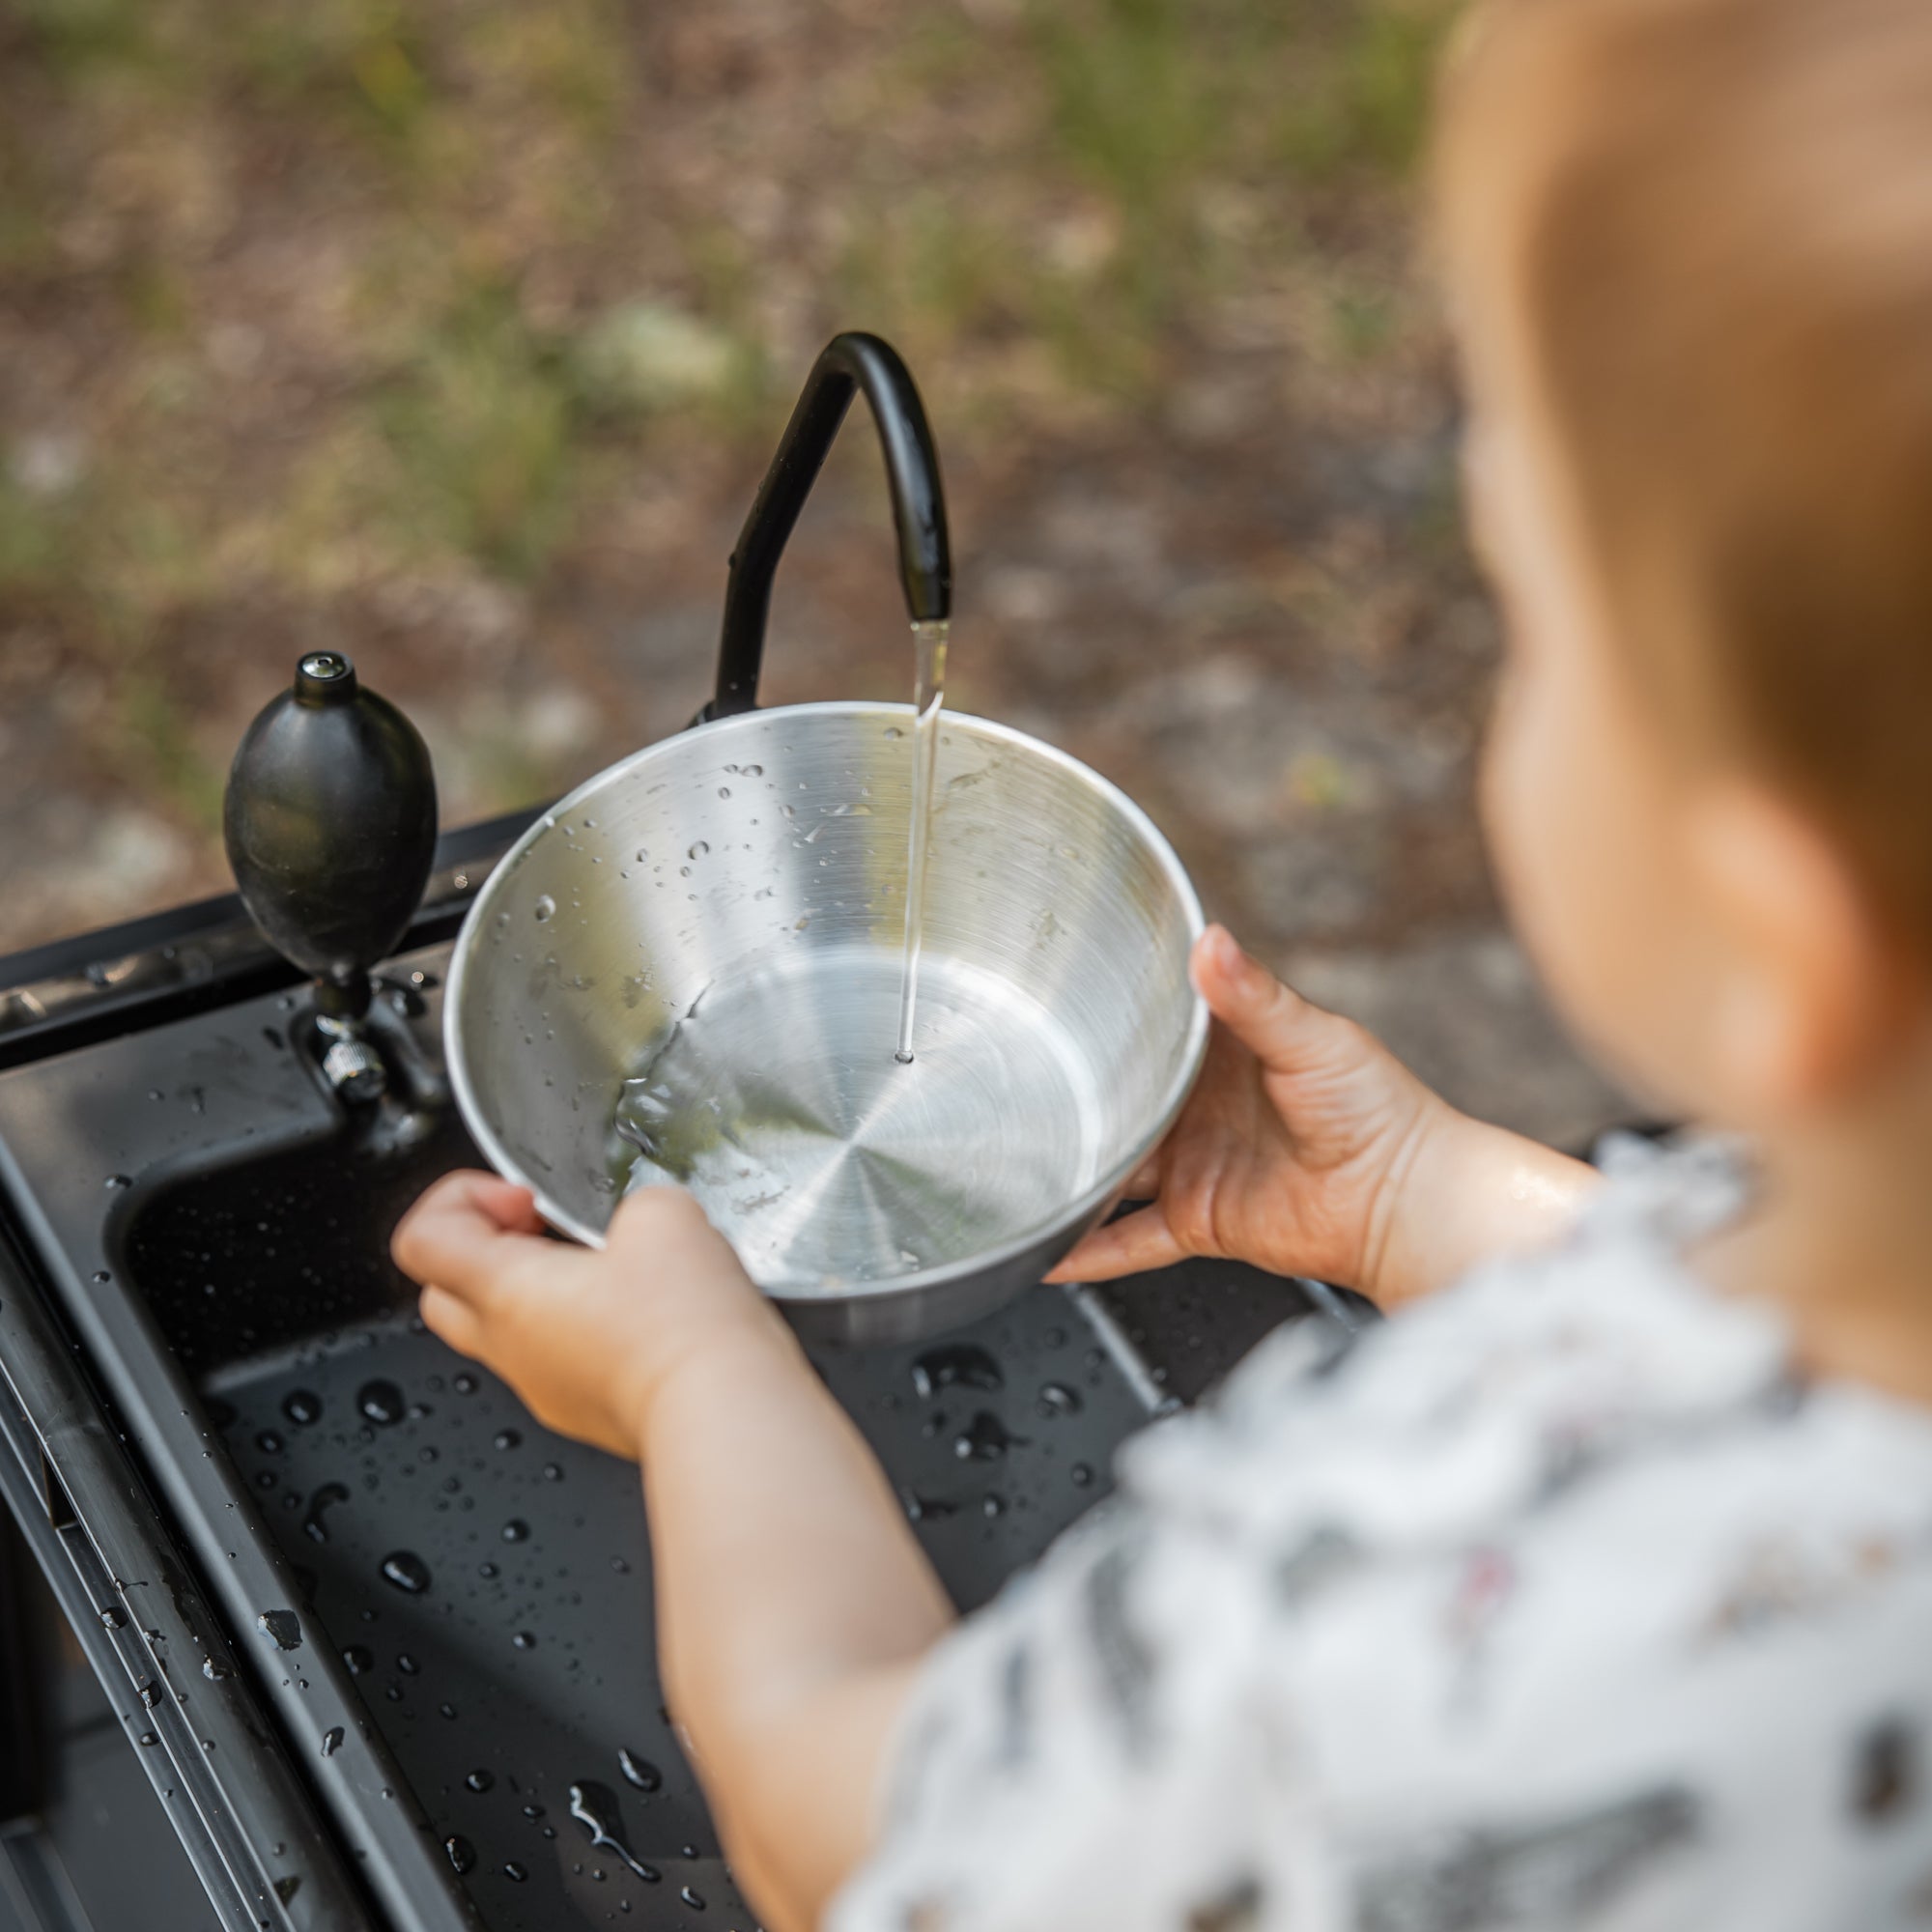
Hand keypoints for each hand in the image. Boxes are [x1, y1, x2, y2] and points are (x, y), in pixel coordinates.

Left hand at [391, 1173, 791, 1458]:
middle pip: (445, 1293)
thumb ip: (636, 1203)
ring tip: (608, 1266)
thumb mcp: (663, 1213)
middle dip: (487, 1247)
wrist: (724, 1413)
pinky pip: (562, 1360)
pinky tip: (643, 1311)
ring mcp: (549, 1388)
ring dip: (542, 1289)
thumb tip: (643, 1222)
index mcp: (505, 1293)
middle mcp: (512, 1349)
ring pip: (507, 1330)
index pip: (421, 1240)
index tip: (521, 1196)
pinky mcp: (590, 1410)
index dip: (461, 1198)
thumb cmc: (681, 1330)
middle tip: (545, 1227)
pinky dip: (586, 1327)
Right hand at [1049, 925, 1594, 1304]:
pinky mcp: (1197, 1219)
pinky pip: (1130, 1239)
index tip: (1049, 998)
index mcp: (1219, 1048)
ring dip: (1072, 1170)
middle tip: (1010, 1085)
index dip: (1101, 1014)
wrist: (1406, 1203)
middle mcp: (1197, 1105)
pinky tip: (1045, 1252)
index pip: (1145, 1026)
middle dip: (1070, 1096)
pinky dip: (1089, 1250)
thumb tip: (1211, 941)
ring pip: (1113, 1169)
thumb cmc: (1378, 1109)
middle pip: (1117, 1099)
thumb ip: (1253, 996)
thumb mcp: (1311, 1038)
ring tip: (1011, 1167)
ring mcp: (1192, 1163)